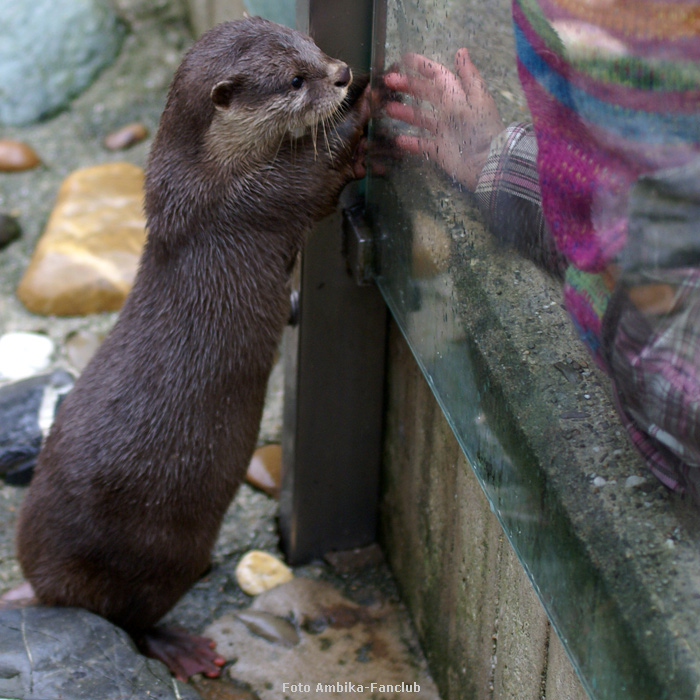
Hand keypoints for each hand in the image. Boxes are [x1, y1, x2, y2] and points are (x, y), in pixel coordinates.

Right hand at [383, 49, 502, 189]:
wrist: (487, 164)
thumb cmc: (482, 130)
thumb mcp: (474, 100)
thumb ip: (465, 77)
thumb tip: (461, 51)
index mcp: (460, 96)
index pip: (439, 76)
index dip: (423, 67)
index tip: (404, 59)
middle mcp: (451, 111)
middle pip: (427, 95)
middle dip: (409, 86)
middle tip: (388, 82)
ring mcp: (445, 132)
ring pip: (421, 118)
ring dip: (405, 112)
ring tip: (387, 108)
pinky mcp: (440, 151)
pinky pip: (422, 144)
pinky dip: (410, 142)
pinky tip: (397, 139)